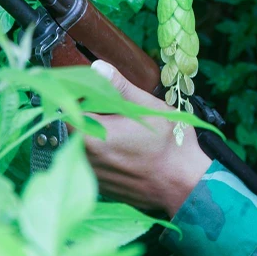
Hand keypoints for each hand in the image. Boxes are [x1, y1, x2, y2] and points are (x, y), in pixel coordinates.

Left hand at [83, 61, 211, 216]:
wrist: (185, 185)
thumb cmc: (170, 146)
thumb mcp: (148, 107)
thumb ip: (119, 87)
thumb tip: (97, 68)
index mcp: (92, 136)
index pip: (70, 108)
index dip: (83, 97)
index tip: (100, 92)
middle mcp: (86, 159)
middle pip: (79, 127)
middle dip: (95, 115)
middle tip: (120, 110)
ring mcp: (94, 176)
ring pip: (88, 146)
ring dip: (102, 135)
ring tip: (129, 132)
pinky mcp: (103, 187)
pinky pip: (98, 163)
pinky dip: (109, 153)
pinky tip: (131, 150)